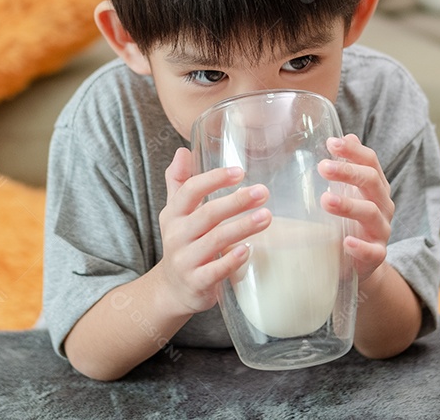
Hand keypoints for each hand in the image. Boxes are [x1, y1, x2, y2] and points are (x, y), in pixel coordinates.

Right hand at [157, 148, 270, 315]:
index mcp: (173, 214)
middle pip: (208, 214)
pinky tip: (249, 250)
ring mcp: (186, 260)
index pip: (190, 191)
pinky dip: (232, 260)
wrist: (173, 289)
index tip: (240, 171)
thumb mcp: (175, 212)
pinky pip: (216, 270)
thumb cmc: (183, 242)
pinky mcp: (197, 282)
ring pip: (215, 240)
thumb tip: (183, 151)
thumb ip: (179, 181)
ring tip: (267, 216)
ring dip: (243, 227)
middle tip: (263, 191)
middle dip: (237, 201)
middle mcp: (177, 235)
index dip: (214, 179)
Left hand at [317, 134, 393, 282]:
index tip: (331, 143)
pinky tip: (346, 242)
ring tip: (325, 200)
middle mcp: (383, 205)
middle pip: (371, 182)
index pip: (371, 162)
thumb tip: (346, 135)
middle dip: (348, 172)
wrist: (361, 262)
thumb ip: (349, 166)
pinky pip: (373, 251)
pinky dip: (361, 246)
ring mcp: (381, 231)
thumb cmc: (352, 221)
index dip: (353, 151)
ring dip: (349, 205)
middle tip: (323, 167)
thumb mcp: (350, 192)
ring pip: (371, 213)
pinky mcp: (376, 255)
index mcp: (376, 187)